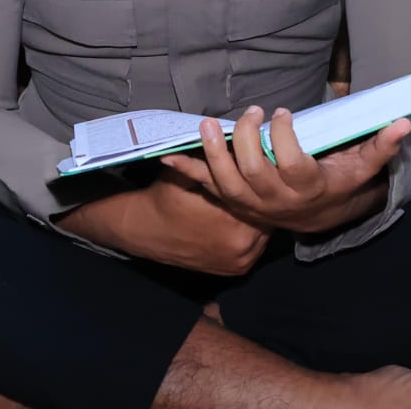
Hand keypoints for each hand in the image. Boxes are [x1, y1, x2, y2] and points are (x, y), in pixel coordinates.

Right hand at [58, 172, 271, 275]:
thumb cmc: (166, 198)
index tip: (253, 165)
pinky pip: (256, 246)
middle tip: (256, 182)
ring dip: (258, 215)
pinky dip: (251, 232)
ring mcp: (241, 260)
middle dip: (259, 196)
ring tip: (251, 199)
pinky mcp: (238, 269)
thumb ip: (212, 160)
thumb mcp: (186, 173)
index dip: (255, 177)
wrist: (146, 232)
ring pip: (262, 229)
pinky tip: (243, 219)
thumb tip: (238, 140)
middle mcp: (241, 243)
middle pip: (264, 212)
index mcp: (230, 216)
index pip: (257, 191)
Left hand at [162, 105, 410, 234]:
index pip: (291, 164)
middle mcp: (274, 200)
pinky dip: (184, 170)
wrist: (311, 217)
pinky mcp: (231, 199)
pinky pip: (204, 185)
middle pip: (252, 171)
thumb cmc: (336, 184)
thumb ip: (379, 147)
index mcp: (305, 188)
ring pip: (224, 182)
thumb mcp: (360, 168)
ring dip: (213, 152)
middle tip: (252, 111)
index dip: (283, 137)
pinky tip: (164, 155)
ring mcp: (249, 202)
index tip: (282, 112)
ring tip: (209, 123)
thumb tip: (402, 122)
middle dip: (247, 138)